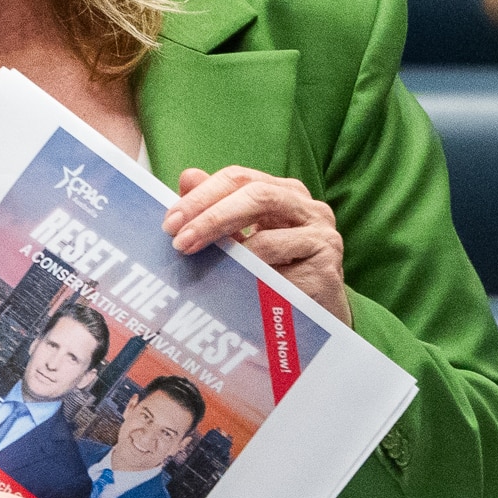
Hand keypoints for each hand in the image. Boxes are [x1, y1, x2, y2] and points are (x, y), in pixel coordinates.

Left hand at [169, 163, 348, 323]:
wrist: (317, 320)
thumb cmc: (277, 277)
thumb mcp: (242, 241)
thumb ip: (217, 210)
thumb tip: (187, 177)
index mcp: (286, 194)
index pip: (240, 178)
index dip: (202, 195)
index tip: (171, 221)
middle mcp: (309, 208)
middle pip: (256, 194)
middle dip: (210, 214)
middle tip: (179, 239)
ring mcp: (323, 235)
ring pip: (268, 231)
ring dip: (225, 243)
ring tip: (195, 258)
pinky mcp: (326, 266)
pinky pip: (281, 266)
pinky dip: (252, 270)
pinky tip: (232, 279)